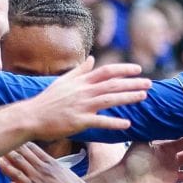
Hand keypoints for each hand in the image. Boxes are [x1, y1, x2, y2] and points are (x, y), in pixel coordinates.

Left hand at [0, 142, 91, 182]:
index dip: (24, 144)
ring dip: (7, 154)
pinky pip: (16, 175)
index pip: (35, 149)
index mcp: (53, 164)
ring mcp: (37, 177)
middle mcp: (44, 167)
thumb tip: (58, 169)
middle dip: (13, 145)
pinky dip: (6, 168)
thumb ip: (60, 173)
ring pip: (18, 160)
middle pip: (24, 151)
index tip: (16, 139)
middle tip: (2, 139)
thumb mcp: (71, 180)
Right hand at [24, 58, 151, 140]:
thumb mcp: (63, 81)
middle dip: (132, 83)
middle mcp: (83, 91)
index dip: (123, 69)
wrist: (32, 116)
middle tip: (150, 83)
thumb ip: (80, 70)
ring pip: (109, 99)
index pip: (106, 71)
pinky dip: (113, 122)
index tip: (138, 69)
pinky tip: (127, 123)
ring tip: (143, 97)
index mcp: (81, 82)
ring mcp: (81, 106)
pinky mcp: (78, 121)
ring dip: (127, 98)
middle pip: (112, 84)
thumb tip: (92, 58)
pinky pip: (100, 121)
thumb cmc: (48, 100)